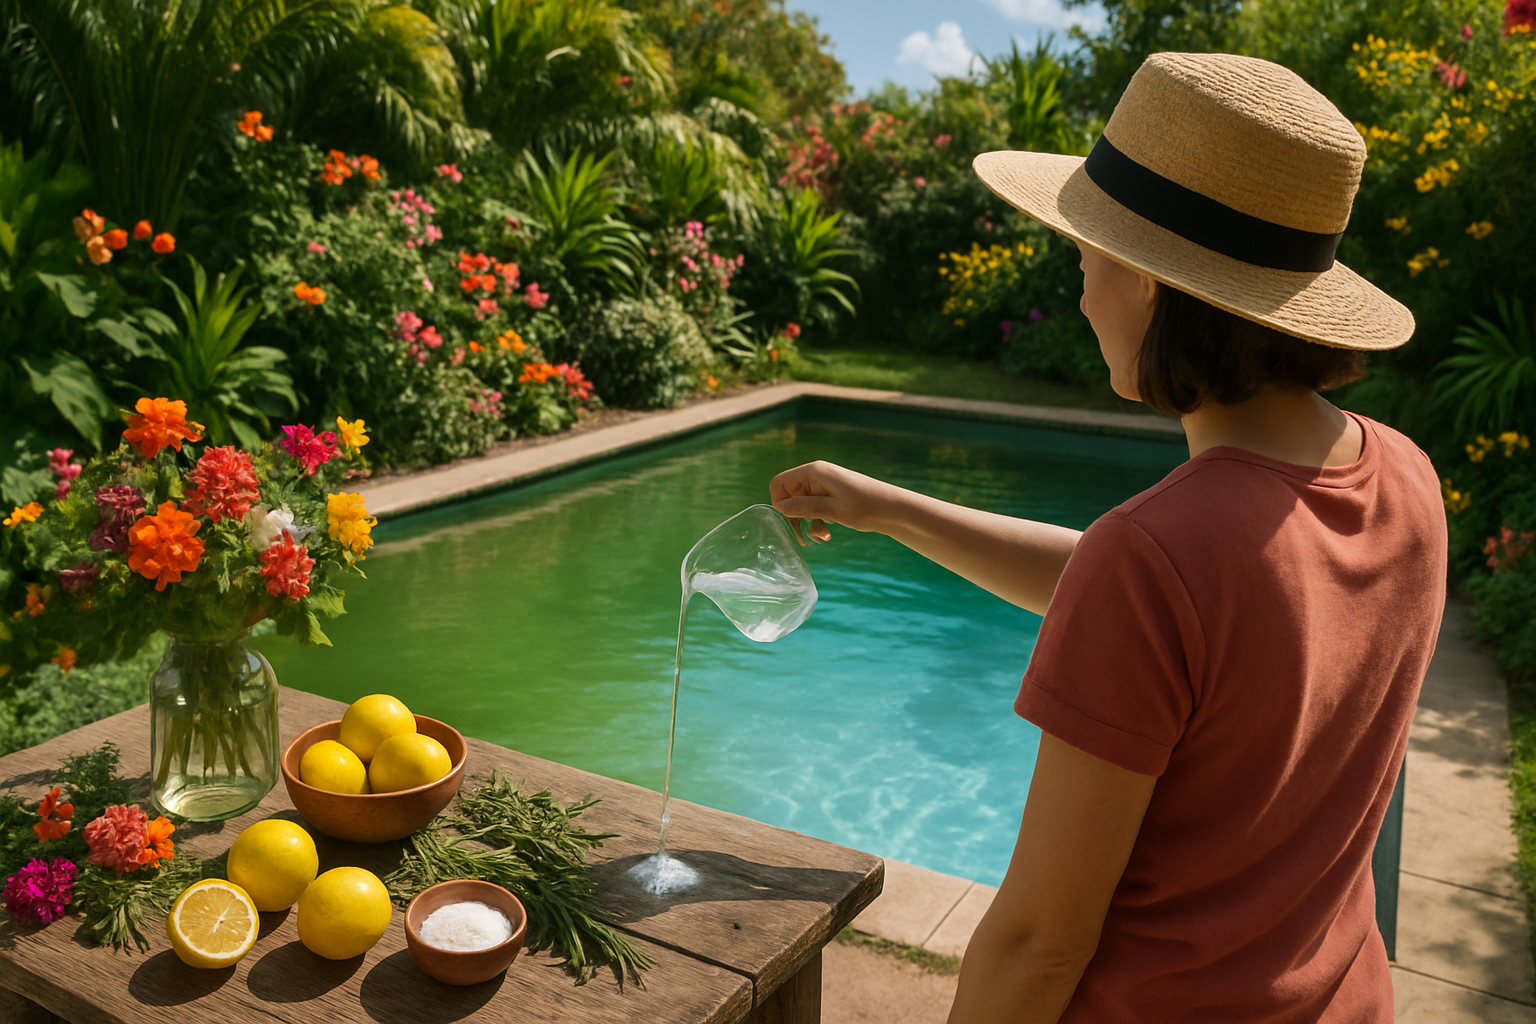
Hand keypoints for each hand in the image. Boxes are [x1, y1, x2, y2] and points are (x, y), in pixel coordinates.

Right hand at [769, 461, 892, 544]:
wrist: (893, 509)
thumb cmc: (865, 507)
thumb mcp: (831, 510)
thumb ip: (804, 507)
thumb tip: (780, 507)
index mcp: (813, 472)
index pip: (780, 483)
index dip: (779, 502)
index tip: (788, 521)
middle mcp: (817, 476)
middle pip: (790, 495)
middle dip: (794, 517)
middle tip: (801, 538)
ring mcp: (825, 486)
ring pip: (803, 505)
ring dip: (808, 523)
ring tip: (821, 537)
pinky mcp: (833, 496)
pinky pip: (815, 508)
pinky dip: (818, 522)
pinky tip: (828, 534)